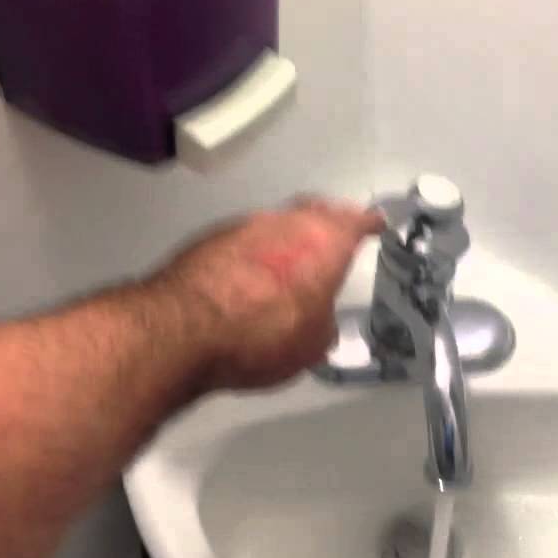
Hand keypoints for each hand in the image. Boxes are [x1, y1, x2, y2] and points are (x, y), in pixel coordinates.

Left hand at [153, 198, 383, 389]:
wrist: (181, 331)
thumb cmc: (264, 336)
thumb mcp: (312, 345)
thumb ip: (321, 322)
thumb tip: (316, 318)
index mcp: (324, 241)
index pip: (355, 222)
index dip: (368, 223)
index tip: (376, 222)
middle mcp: (285, 222)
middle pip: (313, 212)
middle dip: (327, 221)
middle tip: (336, 232)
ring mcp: (242, 226)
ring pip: (275, 225)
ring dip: (286, 239)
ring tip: (291, 262)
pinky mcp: (206, 241)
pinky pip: (243, 242)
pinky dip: (254, 254)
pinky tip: (251, 278)